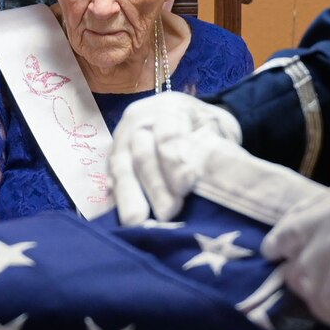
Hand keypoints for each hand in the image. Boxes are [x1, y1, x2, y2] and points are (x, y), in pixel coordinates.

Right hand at [110, 94, 242, 224]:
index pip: (168, 134)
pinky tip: (117, 212)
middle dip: (154, 185)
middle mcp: (141, 118)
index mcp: (170, 107)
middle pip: (141, 153)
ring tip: (136, 221)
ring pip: (121, 165)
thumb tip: (207, 178)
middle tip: (167, 213)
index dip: (174, 162)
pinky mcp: (114, 154)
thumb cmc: (208, 127)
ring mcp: (123, 135)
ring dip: (129, 195)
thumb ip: (212, 148)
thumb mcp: (219, 129)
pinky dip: (115, 194)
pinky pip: (110, 174)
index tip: (184, 188)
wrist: (191, 116)